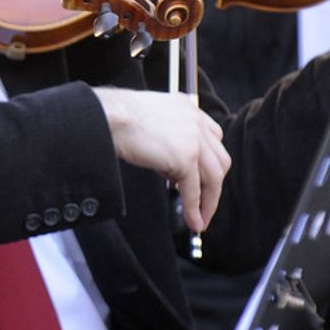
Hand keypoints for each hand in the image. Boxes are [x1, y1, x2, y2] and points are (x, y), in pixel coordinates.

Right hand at [92, 87, 228, 231]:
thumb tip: (172, 171)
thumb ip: (168, 140)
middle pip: (219, 160)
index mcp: (188, 109)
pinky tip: (192, 220)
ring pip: (213, 177)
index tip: (204, 179)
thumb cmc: (118, 118)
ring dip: (209, 202)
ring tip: (200, 219)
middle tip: (205, 203)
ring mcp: (194, 139)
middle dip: (214, 186)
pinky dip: (194, 208)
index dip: (210, 163)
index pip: (213, 139)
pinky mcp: (185, 157)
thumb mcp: (152, 123)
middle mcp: (196, 122)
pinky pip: (194, 189)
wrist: (110, 117)